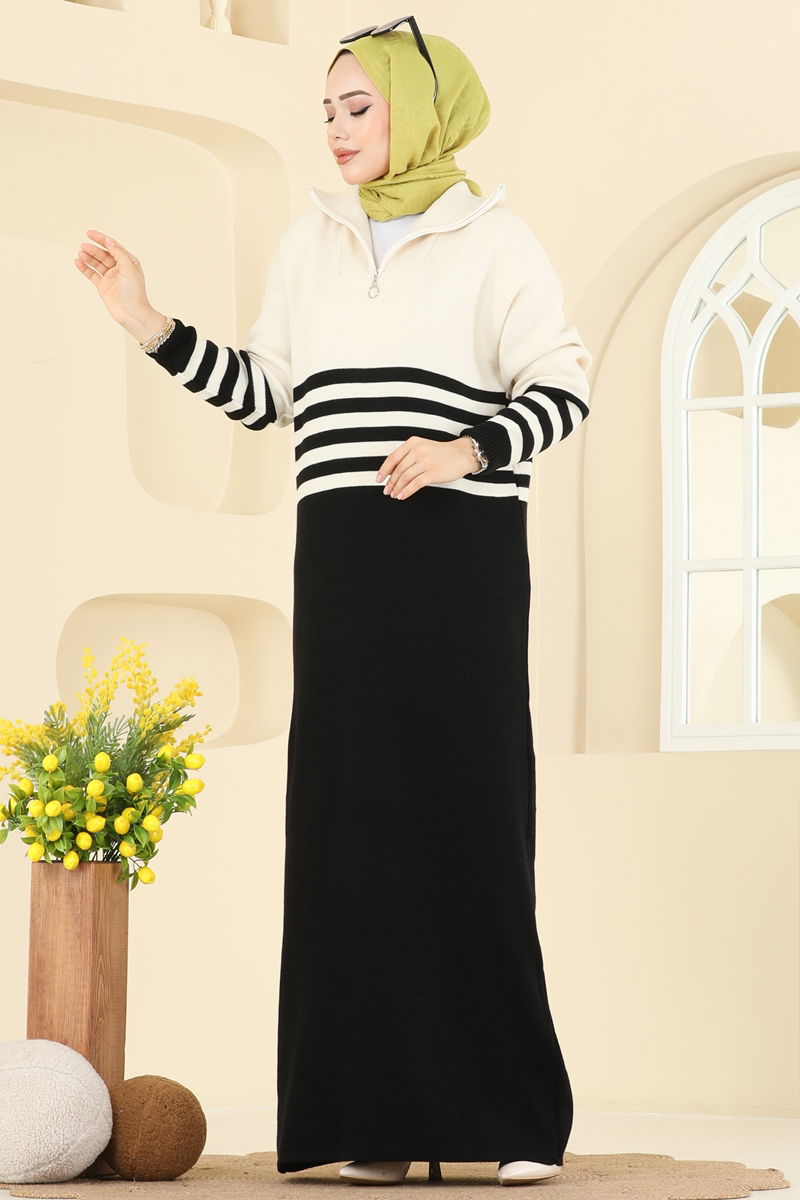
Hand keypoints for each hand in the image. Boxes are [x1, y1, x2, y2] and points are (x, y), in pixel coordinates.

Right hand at [73, 229, 164, 343]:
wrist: (132, 313)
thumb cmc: (134, 292)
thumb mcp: (128, 268)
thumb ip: (118, 253)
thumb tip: (109, 240)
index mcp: (129, 262)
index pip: (113, 246)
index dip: (101, 239)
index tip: (89, 233)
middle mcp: (120, 269)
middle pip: (103, 255)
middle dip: (93, 249)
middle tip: (83, 246)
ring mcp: (111, 278)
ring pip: (97, 264)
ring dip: (88, 257)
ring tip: (80, 253)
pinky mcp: (103, 287)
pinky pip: (92, 274)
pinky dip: (85, 268)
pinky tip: (78, 262)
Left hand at [375, 435, 478, 499]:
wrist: (462, 454)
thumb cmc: (442, 453)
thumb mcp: (423, 447)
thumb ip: (408, 456)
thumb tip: (392, 473)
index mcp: (413, 443)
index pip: (393, 458)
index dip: (384, 470)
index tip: (379, 479)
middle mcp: (418, 450)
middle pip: (398, 469)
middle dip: (390, 482)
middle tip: (387, 491)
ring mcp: (426, 461)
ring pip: (405, 477)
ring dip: (397, 488)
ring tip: (394, 495)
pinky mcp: (433, 472)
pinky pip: (415, 484)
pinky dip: (406, 491)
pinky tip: (402, 496)